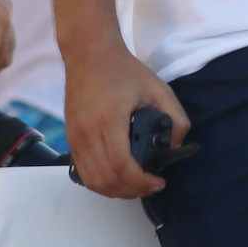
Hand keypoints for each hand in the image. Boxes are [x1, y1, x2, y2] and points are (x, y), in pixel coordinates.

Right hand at [65, 38, 190, 199]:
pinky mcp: (71, 139)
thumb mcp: (158, 88)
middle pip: (106, 179)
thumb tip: (176, 145)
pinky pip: (83, 172)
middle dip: (132, 191)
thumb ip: (175, 117)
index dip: (141, 182)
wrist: (89, 55)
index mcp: (109, 119)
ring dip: (115, 190)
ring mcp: (75, 137)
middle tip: (150, 186)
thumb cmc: (122, 69)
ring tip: (136, 185)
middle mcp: (87, 132)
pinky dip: (101, 182)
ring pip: (92, 181)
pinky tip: (118, 177)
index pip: (122, 165)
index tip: (158, 182)